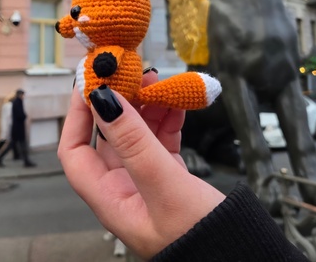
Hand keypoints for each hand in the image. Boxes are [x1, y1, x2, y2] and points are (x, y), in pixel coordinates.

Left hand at [58, 73, 225, 259]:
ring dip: (147, 106)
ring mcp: (147, 182)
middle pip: (109, 136)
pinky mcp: (171, 177)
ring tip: (160, 81)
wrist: (240, 257)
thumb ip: (134, 142)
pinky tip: (179, 101)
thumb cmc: (199, 237)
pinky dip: (169, 118)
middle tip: (132, 72)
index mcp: (109, 198)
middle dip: (119, 102)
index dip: (78, 115)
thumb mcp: (163, 186)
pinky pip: (162, 139)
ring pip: (138, 133)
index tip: (91, 83)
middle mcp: (123, 189)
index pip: (75, 152)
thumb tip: (103, 101)